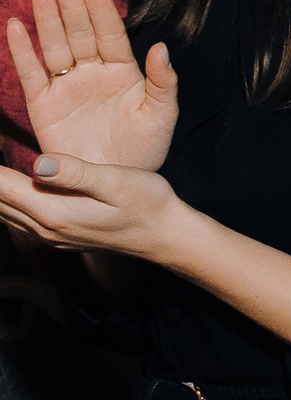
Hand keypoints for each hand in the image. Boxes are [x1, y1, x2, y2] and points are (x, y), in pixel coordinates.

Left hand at [0, 151, 184, 259]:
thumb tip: (37, 163)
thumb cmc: (147, 203)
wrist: (166, 236)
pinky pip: (11, 216)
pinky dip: (0, 199)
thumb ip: (74, 173)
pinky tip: (2, 188)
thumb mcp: (116, 182)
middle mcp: (42, 226)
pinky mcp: (54, 233)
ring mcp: (46, 233)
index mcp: (51, 210)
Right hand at [8, 0, 178, 170]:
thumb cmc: (145, 151)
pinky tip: (17, 25)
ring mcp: (67, 87)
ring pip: (55, 46)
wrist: (117, 186)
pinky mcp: (44, 105)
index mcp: (124, 72)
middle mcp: (93, 74)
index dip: (101, 8)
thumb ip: (163, 82)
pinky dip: (23, 50)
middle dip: (71, 4)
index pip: (110, 34)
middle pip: (80, 33)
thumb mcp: (162, 116)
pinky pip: (31, 73)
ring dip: (47, 18)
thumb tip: (161, 46)